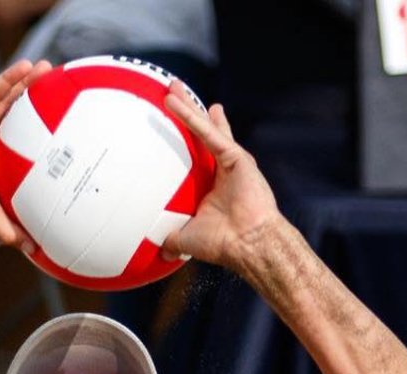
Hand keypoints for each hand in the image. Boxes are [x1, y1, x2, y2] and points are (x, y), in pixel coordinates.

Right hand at [0, 60, 51, 248]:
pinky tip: (27, 67)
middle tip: (65, 97)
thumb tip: (30, 250)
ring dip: (30, 88)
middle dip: (43, 110)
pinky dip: (10, 80)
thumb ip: (6, 228)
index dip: (45, 147)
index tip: (67, 139)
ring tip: (51, 71)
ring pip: (10, 104)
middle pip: (23, 124)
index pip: (26, 157)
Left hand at [162, 82, 280, 270]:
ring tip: (172, 88)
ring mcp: (230, 161)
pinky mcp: (235, 157)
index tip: (169, 132)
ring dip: (188, 107)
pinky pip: (209, 134)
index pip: (194, 158)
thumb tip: (159, 252)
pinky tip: (174, 104)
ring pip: (204, 128)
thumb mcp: (187, 238)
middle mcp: (221, 170)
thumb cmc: (223, 243)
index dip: (183, 143)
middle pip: (200, 135)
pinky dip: (191, 118)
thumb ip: (172, 239)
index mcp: (211, 187)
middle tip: (171, 95)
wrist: (247, 243)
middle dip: (186, 113)